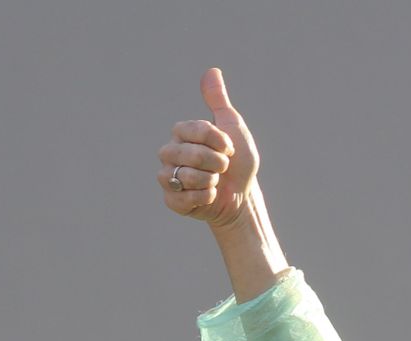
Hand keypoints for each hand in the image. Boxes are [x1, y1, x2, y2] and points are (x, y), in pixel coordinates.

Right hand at [160, 68, 259, 228]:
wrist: (242, 196)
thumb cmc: (238, 161)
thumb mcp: (232, 127)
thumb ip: (219, 101)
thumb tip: (212, 71)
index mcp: (182, 132)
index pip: (195, 130)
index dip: (218, 141)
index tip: (230, 148)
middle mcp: (170, 152)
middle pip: (188, 154)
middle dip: (215, 163)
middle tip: (223, 167)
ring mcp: (168, 176)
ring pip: (184, 176)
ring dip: (210, 181)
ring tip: (215, 182)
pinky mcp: (171, 199)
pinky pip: (182, 198)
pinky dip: (203, 198)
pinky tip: (209, 196)